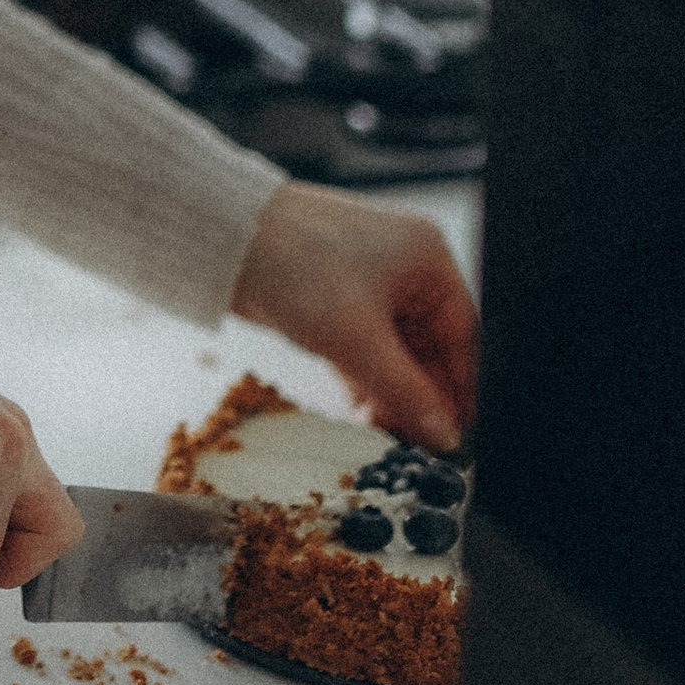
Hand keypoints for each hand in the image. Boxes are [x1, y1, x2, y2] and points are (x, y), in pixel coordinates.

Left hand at [227, 182, 477, 451]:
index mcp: (427, 258)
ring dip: (388, 394)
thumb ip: (405, 392)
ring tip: (384, 438)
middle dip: (418, 397)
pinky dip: (362, 380)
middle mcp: (403, 267)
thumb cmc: (293, 261)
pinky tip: (360, 415)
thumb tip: (442, 433)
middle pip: (428, 348)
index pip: (462, 336)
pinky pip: (361, 348)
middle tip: (414, 446)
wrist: (222, 238)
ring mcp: (366, 283)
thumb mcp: (356, 338)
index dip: (458, 390)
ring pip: (393, 352)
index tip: (452, 436)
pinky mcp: (332, 300)